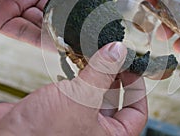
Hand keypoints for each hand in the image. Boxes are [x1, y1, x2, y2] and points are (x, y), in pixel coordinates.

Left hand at [0, 0, 77, 46]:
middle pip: (57, 7)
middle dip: (70, 17)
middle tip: (86, 26)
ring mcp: (17, 7)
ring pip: (43, 23)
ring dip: (57, 32)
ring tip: (74, 39)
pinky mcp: (2, 22)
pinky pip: (24, 33)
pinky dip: (39, 40)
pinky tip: (54, 44)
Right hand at [0, 42, 147, 135]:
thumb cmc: (41, 134)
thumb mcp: (82, 99)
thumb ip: (102, 73)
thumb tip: (118, 52)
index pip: (136, 114)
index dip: (138, 90)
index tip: (133, 69)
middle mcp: (94, 130)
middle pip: (116, 100)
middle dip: (116, 76)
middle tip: (115, 55)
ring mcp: (76, 119)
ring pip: (95, 93)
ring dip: (97, 74)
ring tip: (98, 54)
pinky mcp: (59, 109)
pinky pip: (76, 90)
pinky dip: (80, 75)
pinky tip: (78, 61)